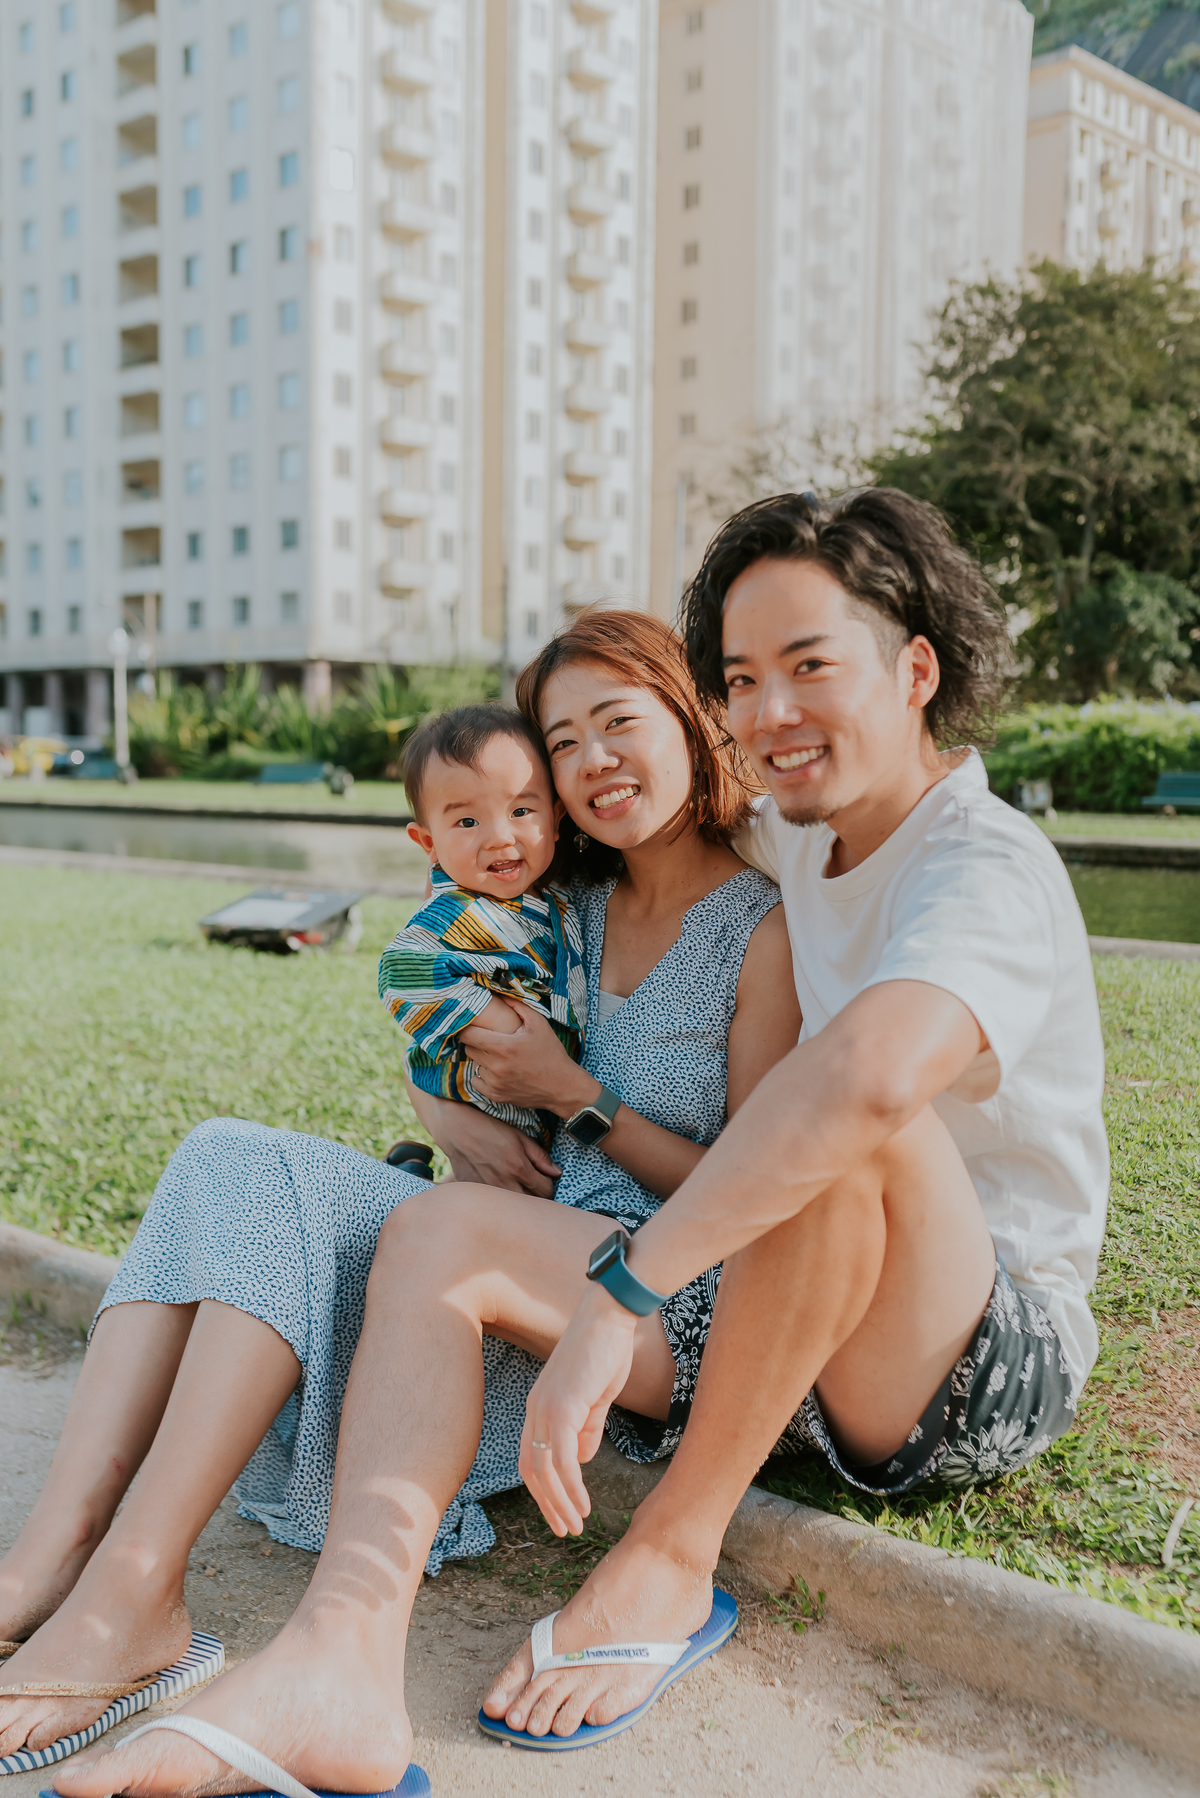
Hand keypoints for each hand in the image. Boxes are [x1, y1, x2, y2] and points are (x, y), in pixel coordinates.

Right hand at [421, 1097, 560, 1194]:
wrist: (455, 1127)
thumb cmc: (489, 1128)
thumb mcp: (519, 1136)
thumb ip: (539, 1156)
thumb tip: (556, 1172)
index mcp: (518, 1168)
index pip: (546, 1191)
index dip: (548, 1184)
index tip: (544, 1178)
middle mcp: (504, 1184)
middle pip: (531, 1204)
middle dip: (536, 1196)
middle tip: (532, 1184)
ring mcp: (487, 1191)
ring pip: (512, 1207)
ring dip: (518, 1199)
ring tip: (515, 1185)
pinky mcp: (474, 1193)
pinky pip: (493, 1204)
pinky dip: (499, 1199)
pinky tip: (496, 1185)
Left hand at [460, 1002, 596, 1117]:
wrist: (562, 1086)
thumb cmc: (551, 1053)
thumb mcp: (539, 1024)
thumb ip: (518, 1007)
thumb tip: (500, 994)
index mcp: (503, 1046)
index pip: (468, 1035)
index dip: (467, 1028)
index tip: (473, 1025)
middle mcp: (496, 1066)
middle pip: (469, 1049)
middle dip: (476, 1041)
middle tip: (488, 1038)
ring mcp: (495, 1083)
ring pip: (473, 1065)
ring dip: (481, 1058)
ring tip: (496, 1055)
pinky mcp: (496, 1095)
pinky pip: (477, 1082)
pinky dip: (482, 1075)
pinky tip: (496, 1071)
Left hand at [520, 1283, 638, 1535]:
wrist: (610, 1317)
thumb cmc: (605, 1351)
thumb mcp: (596, 1397)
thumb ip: (587, 1428)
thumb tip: (581, 1459)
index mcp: (539, 1406)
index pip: (529, 1457)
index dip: (541, 1489)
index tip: (559, 1512)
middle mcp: (535, 1410)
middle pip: (530, 1469)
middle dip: (546, 1505)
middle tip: (563, 1530)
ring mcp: (546, 1409)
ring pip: (544, 1470)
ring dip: (559, 1502)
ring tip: (575, 1525)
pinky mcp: (563, 1408)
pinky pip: (562, 1459)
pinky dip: (571, 1486)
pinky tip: (584, 1503)